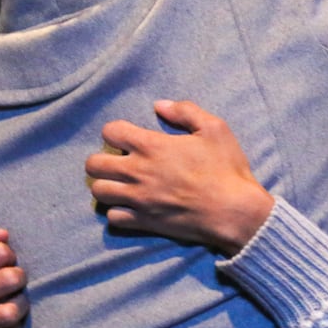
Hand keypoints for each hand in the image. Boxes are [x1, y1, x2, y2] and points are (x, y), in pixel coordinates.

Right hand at [0, 229, 28, 327]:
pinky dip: (15, 326)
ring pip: (12, 312)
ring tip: (15, 299)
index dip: (7, 253)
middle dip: (19, 276)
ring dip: (21, 303)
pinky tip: (8, 318)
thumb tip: (4, 234)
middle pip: (10, 279)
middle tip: (15, 279)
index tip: (5, 260)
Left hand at [85, 99, 274, 255]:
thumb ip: (185, 111)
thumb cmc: (226, 169)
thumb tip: (159, 105)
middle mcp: (137, 172)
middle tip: (119, 162)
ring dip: (107, 185)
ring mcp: (138, 199)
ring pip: (98, 191)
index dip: (116, 132)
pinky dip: (118, 212)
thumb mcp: (214, 129)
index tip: (128, 138)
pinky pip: (113, 217)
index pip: (110, 131)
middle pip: (93, 164)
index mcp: (151, 146)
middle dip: (102, 159)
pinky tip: (131, 206)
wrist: (234, 211)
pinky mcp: (144, 221)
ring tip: (121, 184)